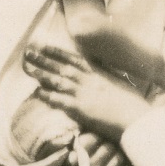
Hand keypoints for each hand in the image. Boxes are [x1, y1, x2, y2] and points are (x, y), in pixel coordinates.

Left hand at [22, 45, 148, 140]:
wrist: (136, 119)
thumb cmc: (133, 104)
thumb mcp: (120, 84)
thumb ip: (107, 77)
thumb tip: (102, 73)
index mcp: (99, 73)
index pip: (74, 59)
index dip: (58, 52)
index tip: (46, 46)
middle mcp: (88, 80)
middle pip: (61, 67)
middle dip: (44, 59)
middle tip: (29, 53)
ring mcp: (83, 93)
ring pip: (57, 81)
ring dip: (41, 74)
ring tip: (28, 68)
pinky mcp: (80, 109)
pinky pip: (59, 100)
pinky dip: (47, 96)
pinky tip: (37, 92)